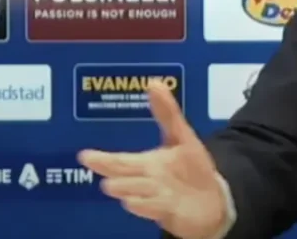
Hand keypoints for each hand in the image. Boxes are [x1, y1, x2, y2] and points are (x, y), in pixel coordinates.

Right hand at [78, 80, 227, 238]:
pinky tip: (135, 202)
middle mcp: (146, 181)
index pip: (118, 161)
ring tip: (114, 185)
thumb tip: (154, 82)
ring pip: (136, 193)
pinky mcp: (169, 213)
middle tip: (99, 168)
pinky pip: (155, 209)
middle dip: (111, 173)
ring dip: (127, 188)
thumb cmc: (191, 168)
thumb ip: (167, 113)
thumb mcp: (181, 137)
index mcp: (146, 164)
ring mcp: (156, 198)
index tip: (84, 154)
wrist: (212, 198)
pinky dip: (146, 205)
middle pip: (123, 176)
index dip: (101, 158)